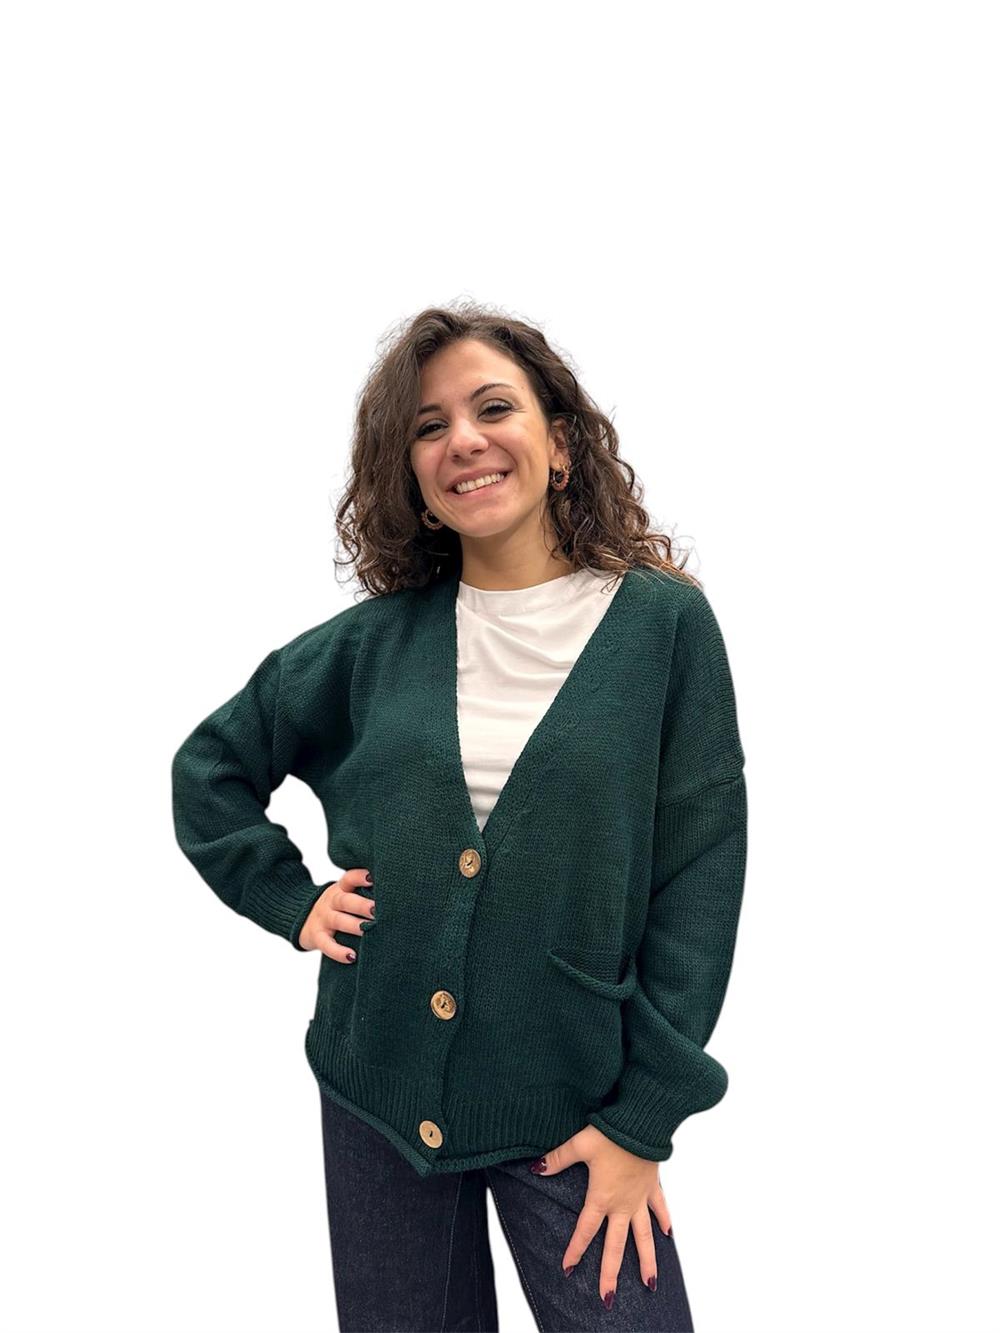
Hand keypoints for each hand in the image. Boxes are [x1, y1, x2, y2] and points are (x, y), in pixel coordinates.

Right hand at [297, 868, 375, 959]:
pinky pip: (326, 945)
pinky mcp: (317, 937)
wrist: (301, 918)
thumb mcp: (344, 893)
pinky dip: (338, 952)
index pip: (349, 879)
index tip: (373, 878)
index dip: (360, 877)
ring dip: (354, 926)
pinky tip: (352, 956)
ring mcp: (323, 919)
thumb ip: (362, 892)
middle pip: (345, 900)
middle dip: (362, 905)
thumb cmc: (336, 906)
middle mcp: (331, 901)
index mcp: (340, 888)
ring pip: (338, 921)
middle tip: (377, 910)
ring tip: (369, 930)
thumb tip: (394, 893)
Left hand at [530, 1124, 670, 1308]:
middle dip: (611, 1273)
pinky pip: (660, 1209)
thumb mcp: (579, 1144)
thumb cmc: (610, 1133)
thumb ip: (558, 1159)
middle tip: (607, 1298)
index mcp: (601, 1198)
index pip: (585, 1230)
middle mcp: (622, 1205)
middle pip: (615, 1246)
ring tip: (650, 1284)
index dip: (575, 1250)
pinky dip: (664, 1221)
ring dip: (647, 1260)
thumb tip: (536, 1169)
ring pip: (644, 1236)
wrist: (642, 1123)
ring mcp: (640, 1198)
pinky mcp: (652, 1186)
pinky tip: (668, 1235)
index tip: (569, 1269)